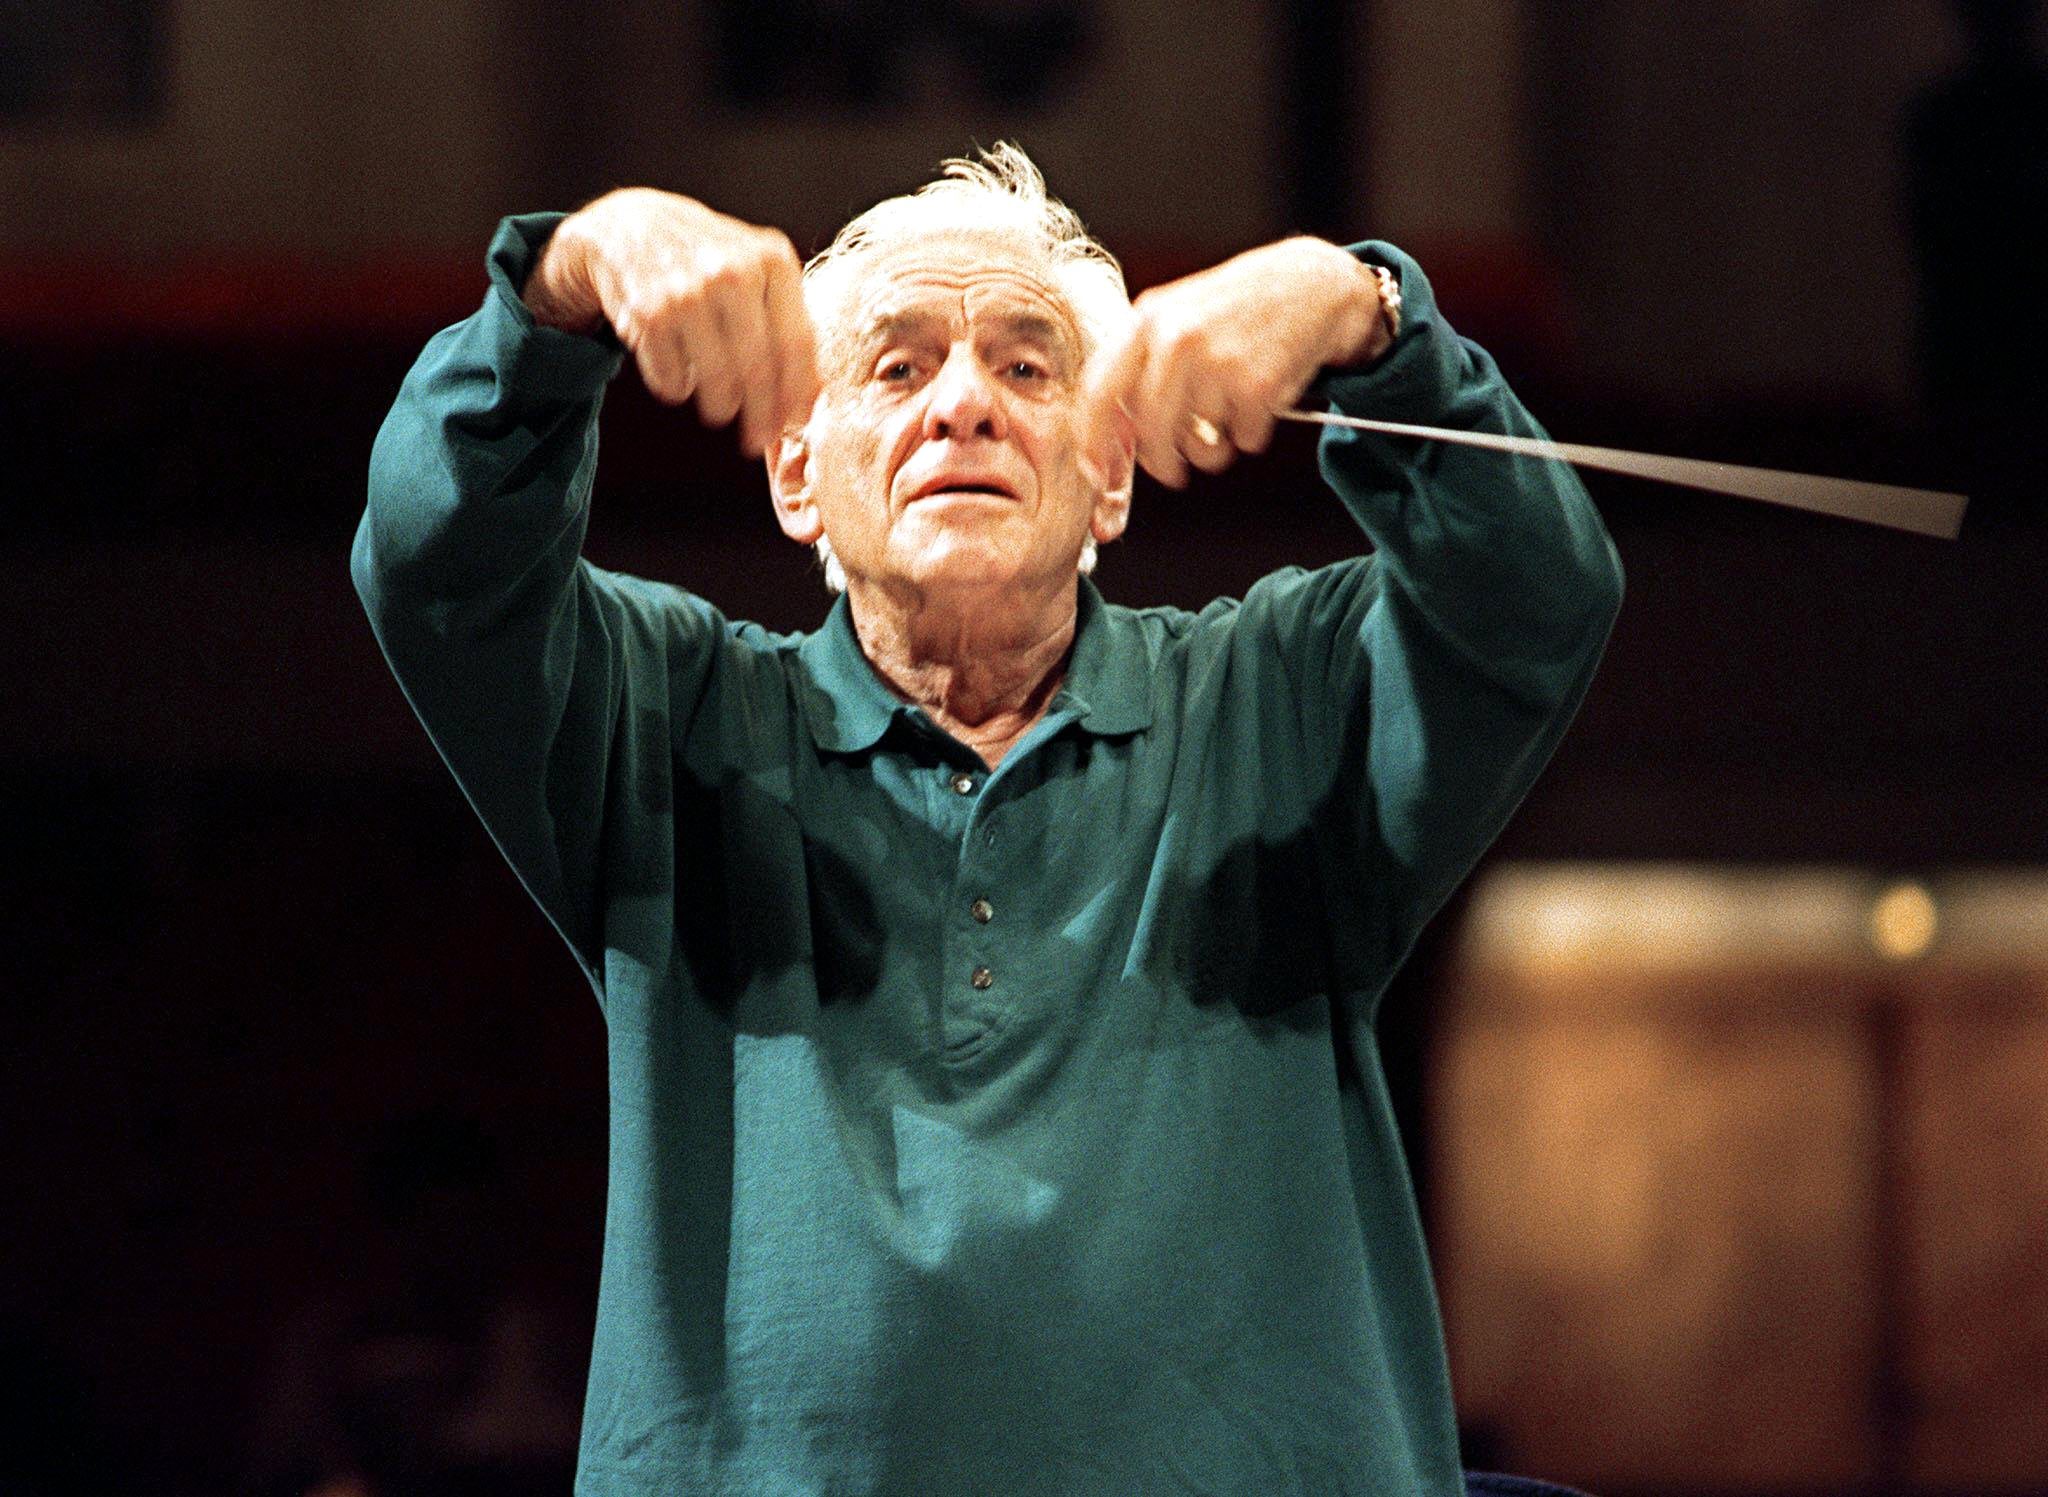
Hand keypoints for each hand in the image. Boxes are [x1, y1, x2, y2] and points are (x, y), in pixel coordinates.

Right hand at [523, 188, 819, 457]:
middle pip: (760, 370)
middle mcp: (732, 271)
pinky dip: (678, 388)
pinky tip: (678, 370)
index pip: (797, 345)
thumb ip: (788, 321)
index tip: (795, 422)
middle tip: (758, 438)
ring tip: (719, 407)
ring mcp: (689, 291)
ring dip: (721, 408)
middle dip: (762, 417)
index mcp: (772, 260)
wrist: (630, 228)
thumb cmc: (706, 260)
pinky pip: (675, 380)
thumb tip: (813, 395)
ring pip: (719, 382)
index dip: (798, 394)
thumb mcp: (755, 270)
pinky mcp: (650, 313)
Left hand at [1080, 237, 1390, 488]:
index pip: (1098, 392)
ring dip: (1214, 449)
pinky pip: (1244, 439)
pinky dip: (1253, 433)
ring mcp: (1218, 361)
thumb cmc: (1237, 308)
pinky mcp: (1258, 384)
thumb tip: (1112, 435)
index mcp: (1147, 320)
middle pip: (1149, 432)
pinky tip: (1261, 399)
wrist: (1311, 284)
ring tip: (1227, 419)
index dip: (1093, 442)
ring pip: (1200, 445)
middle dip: (1161, 463)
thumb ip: (1138, 365)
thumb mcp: (1175, 315)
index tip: (1097, 473)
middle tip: (1174, 470)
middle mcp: (1176, 339)